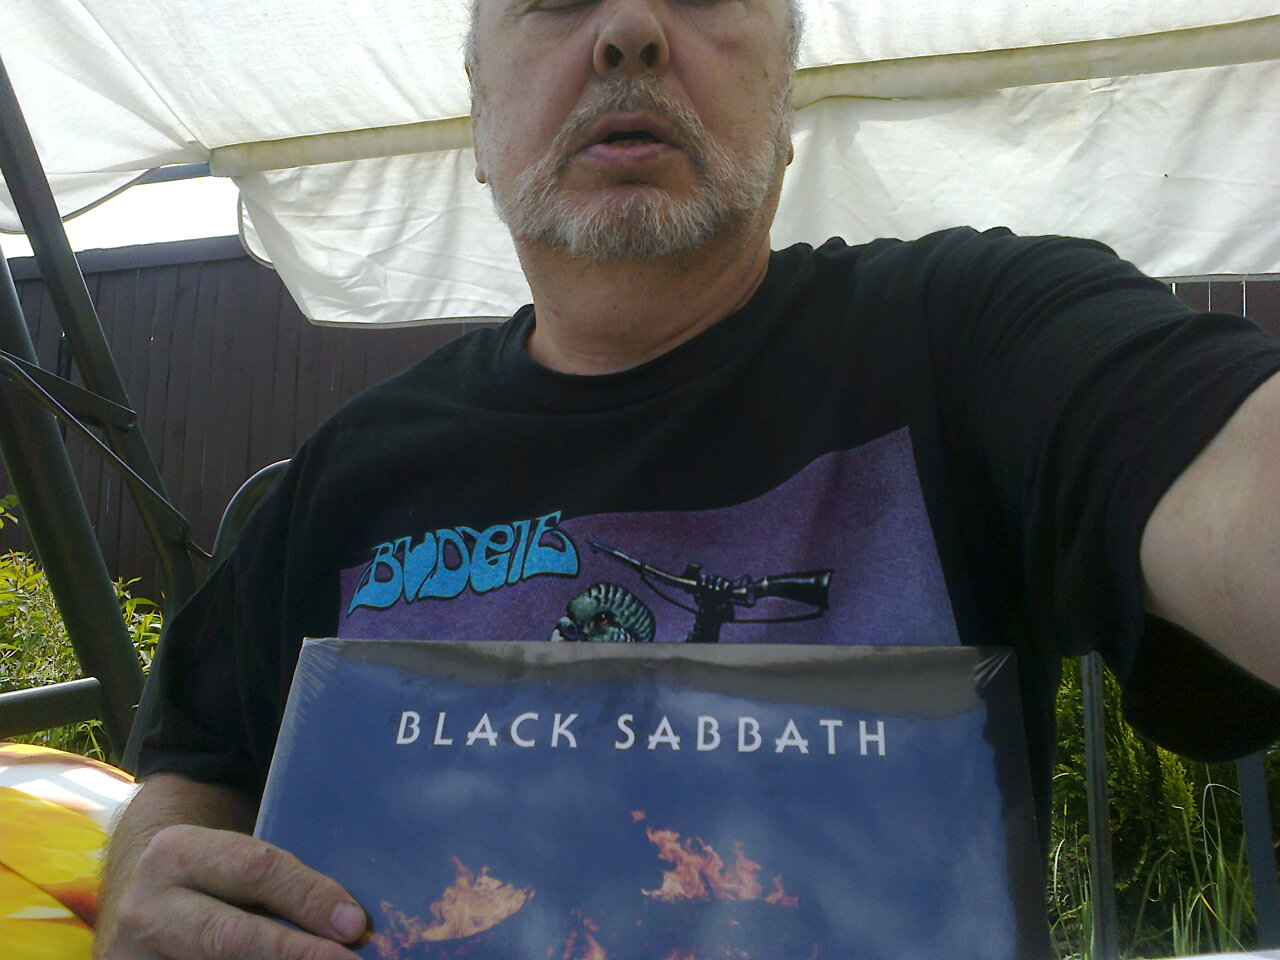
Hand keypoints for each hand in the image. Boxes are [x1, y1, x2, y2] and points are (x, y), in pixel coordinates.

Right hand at [95, 824, 368, 958]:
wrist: (136, 895)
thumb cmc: (206, 874)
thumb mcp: (226, 855)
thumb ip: (275, 876)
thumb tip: (346, 916)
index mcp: (176, 852)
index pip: (254, 870)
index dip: (308, 898)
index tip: (354, 923)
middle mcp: (147, 907)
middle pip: (230, 935)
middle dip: (295, 952)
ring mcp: (134, 956)